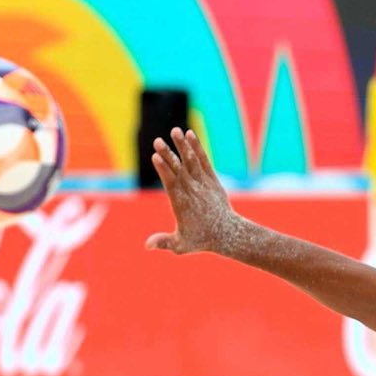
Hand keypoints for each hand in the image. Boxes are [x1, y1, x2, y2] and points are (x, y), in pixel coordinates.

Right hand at [146, 127, 242, 255]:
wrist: (228, 233)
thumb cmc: (201, 240)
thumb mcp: (182, 245)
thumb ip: (164, 242)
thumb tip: (147, 246)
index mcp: (182, 203)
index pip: (172, 183)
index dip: (164, 170)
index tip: (156, 157)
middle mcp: (193, 191)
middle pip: (179, 169)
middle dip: (168, 155)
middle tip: (157, 140)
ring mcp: (203, 184)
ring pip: (191, 161)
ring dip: (183, 146)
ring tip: (175, 130)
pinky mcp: (211, 180)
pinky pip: (203, 161)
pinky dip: (197, 148)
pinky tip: (189, 134)